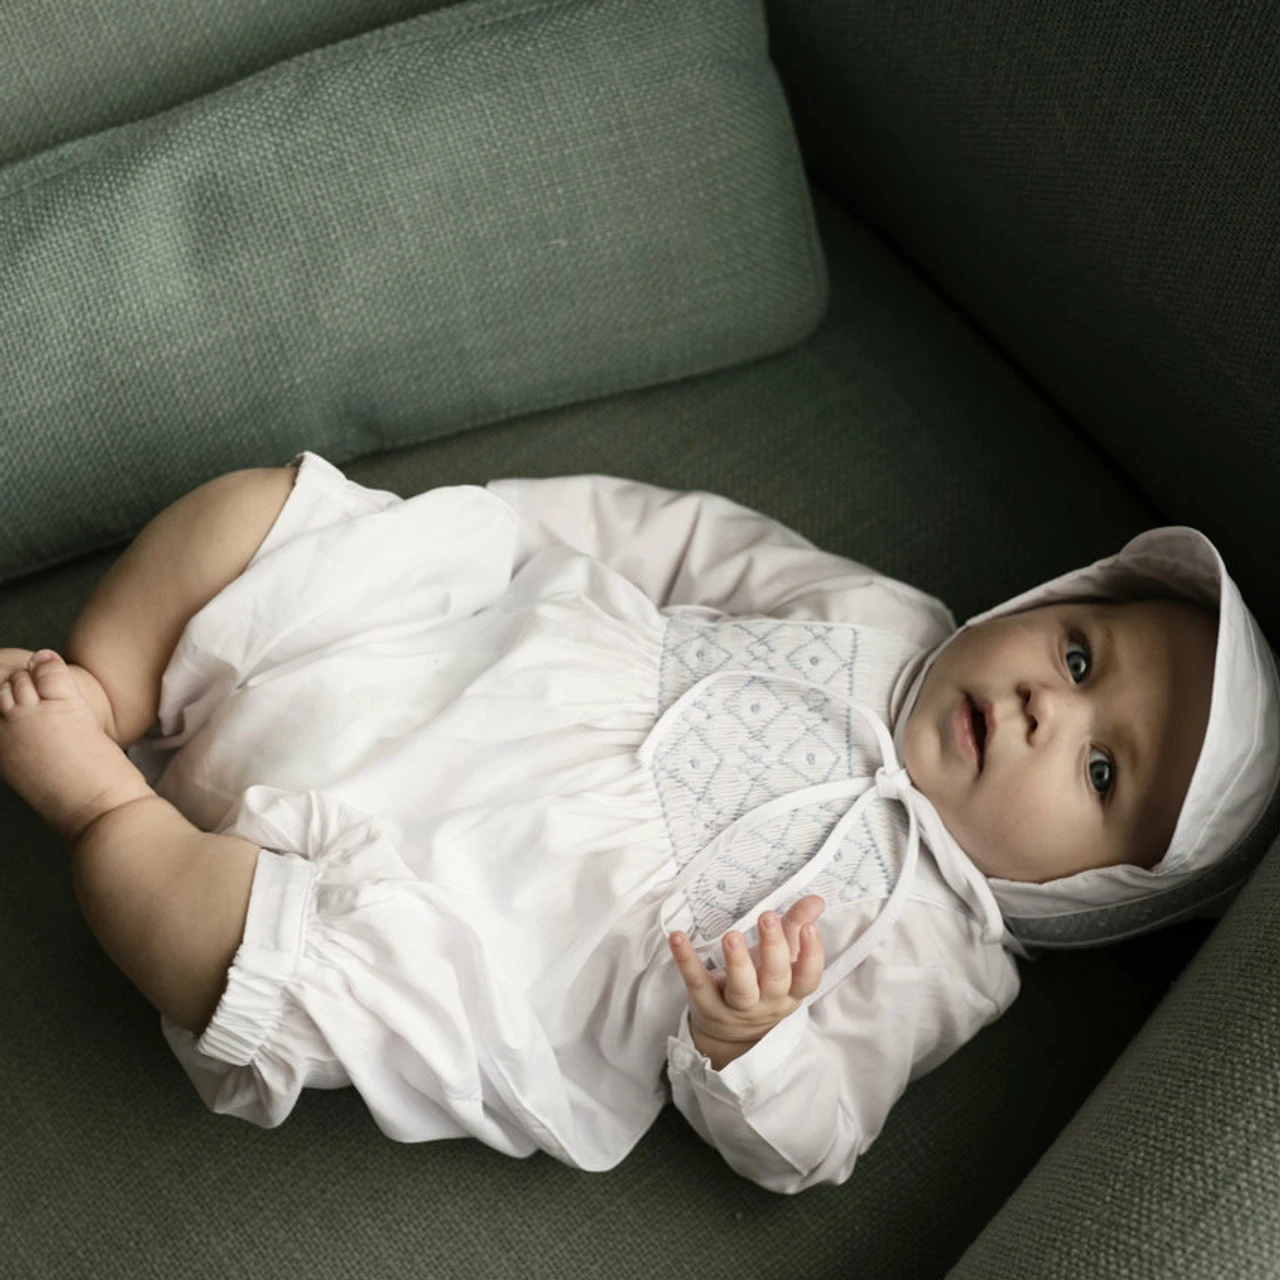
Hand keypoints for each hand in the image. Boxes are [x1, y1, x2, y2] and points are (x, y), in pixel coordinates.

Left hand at [668, 895, 824, 1069]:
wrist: (730, 1036)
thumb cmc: (762, 986)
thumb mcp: (782, 961)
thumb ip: (796, 927)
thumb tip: (816, 900)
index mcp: (790, 991)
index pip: (807, 978)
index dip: (811, 955)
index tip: (809, 927)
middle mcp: (766, 1002)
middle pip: (775, 979)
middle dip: (773, 948)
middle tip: (768, 917)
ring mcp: (735, 1007)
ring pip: (741, 988)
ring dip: (737, 961)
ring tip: (732, 935)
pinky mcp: (705, 1002)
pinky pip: (696, 981)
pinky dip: (686, 959)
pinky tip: (678, 937)